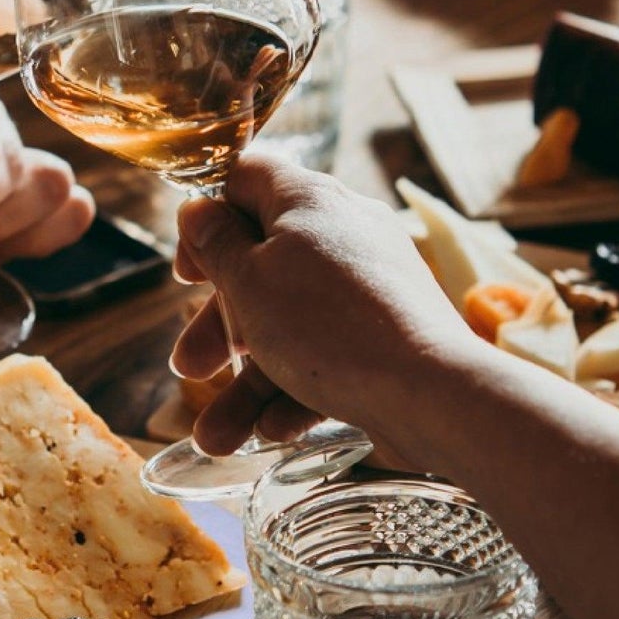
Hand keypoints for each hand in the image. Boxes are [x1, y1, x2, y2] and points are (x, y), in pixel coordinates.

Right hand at [170, 153, 477, 461]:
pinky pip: (329, 355)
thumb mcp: (249, 281)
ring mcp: (369, 286)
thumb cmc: (327, 326)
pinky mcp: (389, 335)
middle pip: (261, 268)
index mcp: (308, 201)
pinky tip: (275, 431)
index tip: (189, 270)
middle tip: (189, 366)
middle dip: (218, 329)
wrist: (429, 392)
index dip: (208, 218)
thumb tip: (196, 210)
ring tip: (217, 438)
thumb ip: (216, 244)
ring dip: (247, 385)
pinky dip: (297, 392)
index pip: (246, 180)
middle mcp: (343, 234)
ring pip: (290, 326)